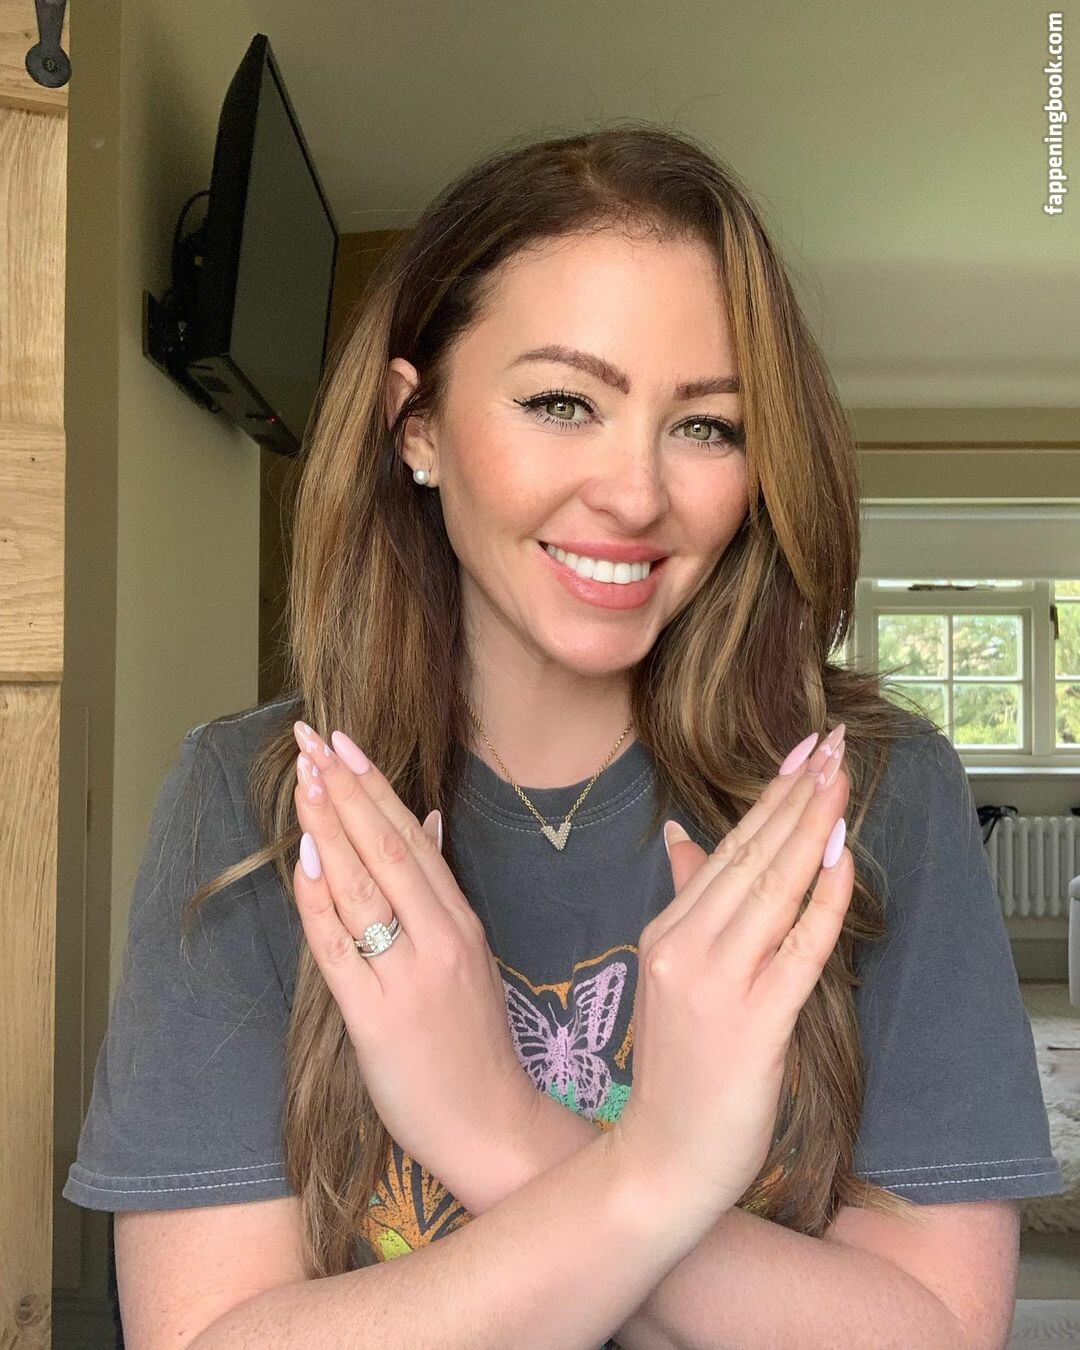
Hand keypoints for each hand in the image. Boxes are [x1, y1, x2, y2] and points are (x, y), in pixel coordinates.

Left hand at [290, 721, 538, 1200]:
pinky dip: (321, 902)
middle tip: (311, 736)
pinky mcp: (377, 1017)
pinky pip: (341, 949)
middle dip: (344, 788)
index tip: (342, 741)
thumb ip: (443, 888)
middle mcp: (439, 939)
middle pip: (386, 849)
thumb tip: (426, 818)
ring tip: (303, 778)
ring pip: (364, 888)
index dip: (373, 786)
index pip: (411, 838)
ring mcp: (409, 976)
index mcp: (462, 922)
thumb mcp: (471, 954)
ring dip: (330, 828)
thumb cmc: (476, 1041)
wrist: (491, 1123)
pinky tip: (305, 861)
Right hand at [611, 726, 852, 1225]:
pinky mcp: (754, 1022)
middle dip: (797, 793)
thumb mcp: (666, 973)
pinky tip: (844, 859)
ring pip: (773, 888)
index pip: (726, 849)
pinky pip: (798, 949)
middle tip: (833, 741)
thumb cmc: (675, 1068)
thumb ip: (683, 902)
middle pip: (751, 856)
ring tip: (840, 778)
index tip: (804, 750)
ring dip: (812, 828)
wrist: (661, 1156)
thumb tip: (680, 836)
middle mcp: (685, 947)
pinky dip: (824, 900)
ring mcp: (718, 983)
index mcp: (664, 932)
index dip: (770, 797)